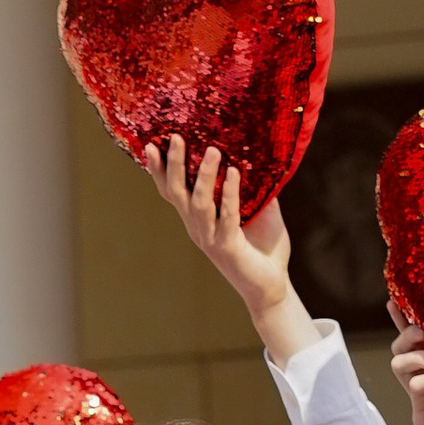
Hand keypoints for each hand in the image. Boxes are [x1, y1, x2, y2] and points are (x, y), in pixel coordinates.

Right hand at [142, 135, 312, 357]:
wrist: (270, 286)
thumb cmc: (263, 249)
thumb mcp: (260, 211)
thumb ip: (255, 188)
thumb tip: (260, 157)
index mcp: (198, 220)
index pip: (173, 192)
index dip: (160, 171)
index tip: (153, 145)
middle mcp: (198, 228)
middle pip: (178, 194)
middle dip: (174, 166)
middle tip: (175, 138)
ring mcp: (211, 238)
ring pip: (199, 203)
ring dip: (204, 176)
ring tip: (212, 150)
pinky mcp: (228, 247)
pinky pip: (227, 216)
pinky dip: (230, 193)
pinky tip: (234, 172)